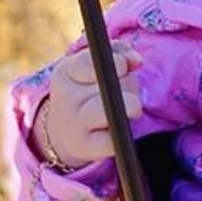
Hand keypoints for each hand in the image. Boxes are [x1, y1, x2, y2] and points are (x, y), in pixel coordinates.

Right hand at [39, 43, 143, 168]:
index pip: (99, 60)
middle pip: (115, 83)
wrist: (64, 132)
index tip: (123, 69)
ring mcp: (76, 125)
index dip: (120, 64)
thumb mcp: (92, 67)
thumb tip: (136, 61)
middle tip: (122, 94)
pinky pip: (118, 136)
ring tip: (125, 110)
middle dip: (129, 85)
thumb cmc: (87, 93)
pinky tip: (119, 129)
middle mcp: (67, 98)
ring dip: (133, 106)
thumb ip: (118, 53)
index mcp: (65, 73)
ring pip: (119, 108)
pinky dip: (126, 131)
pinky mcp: (89, 148)